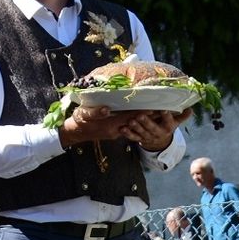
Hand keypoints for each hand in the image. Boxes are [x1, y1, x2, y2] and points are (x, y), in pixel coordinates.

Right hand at [63, 105, 189, 150]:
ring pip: (134, 124)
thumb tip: (106, 109)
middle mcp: (116, 130)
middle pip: (136, 122)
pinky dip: (137, 120)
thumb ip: (95, 112)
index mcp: (110, 125)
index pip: (131, 117)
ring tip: (160, 110)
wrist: (73, 132)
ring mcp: (116, 132)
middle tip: (165, 107)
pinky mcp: (115, 132)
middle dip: (150, 115)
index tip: (156, 106)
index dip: (144, 112)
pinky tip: (144, 115)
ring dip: (146, 119)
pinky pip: (129, 126)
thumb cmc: (78, 121)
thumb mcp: (83, 115)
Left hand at [119, 108, 191, 150]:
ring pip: (141, 132)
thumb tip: (191, 109)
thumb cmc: (166, 127)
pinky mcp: (140, 139)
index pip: (168, 121)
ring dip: (136, 127)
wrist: (159, 143)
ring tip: (130, 121)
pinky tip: (122, 129)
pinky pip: (133, 137)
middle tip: (140, 115)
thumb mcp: (175, 123)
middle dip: (146, 122)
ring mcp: (148, 137)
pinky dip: (128, 134)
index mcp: (167, 127)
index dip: (166, 115)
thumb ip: (182, 116)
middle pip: (152, 127)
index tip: (163, 109)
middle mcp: (158, 133)